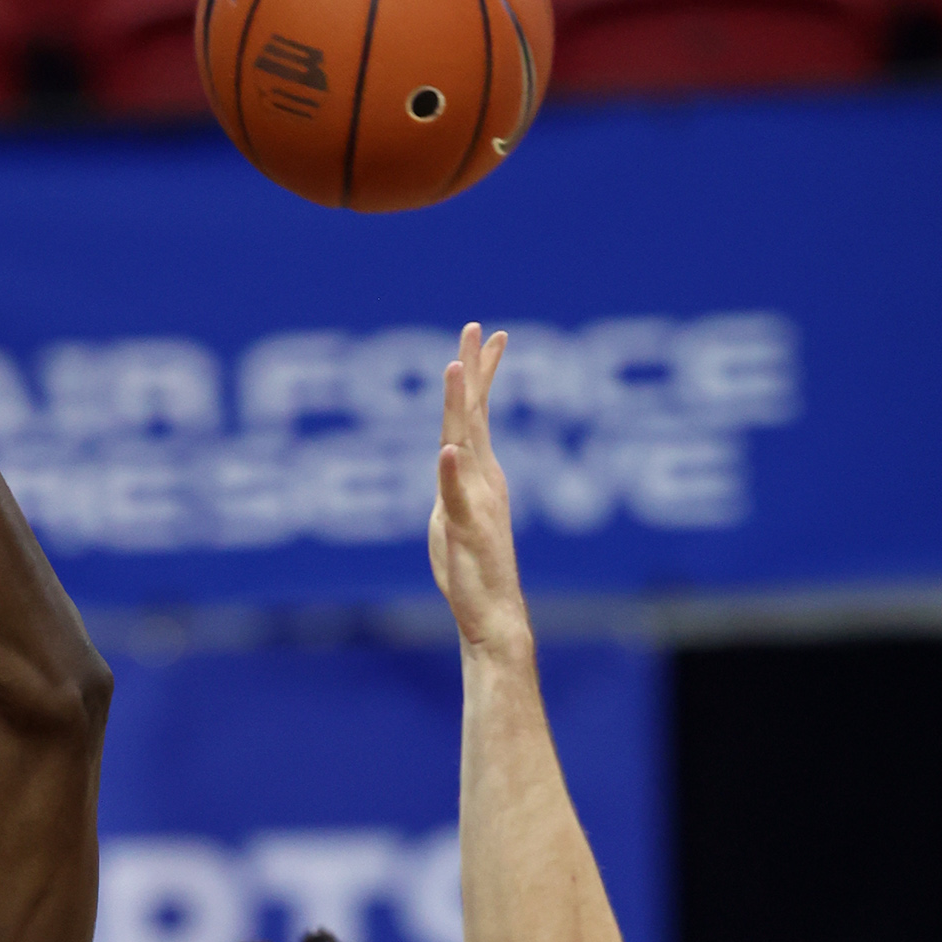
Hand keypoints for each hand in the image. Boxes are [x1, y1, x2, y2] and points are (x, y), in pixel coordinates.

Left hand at [428, 323, 526, 652]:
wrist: (492, 614)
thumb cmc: (471, 570)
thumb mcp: (455, 515)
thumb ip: (453, 483)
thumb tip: (451, 456)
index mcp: (479, 473)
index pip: (476, 414)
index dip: (478, 374)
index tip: (484, 335)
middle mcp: (482, 479)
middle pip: (474, 416)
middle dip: (473, 370)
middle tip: (474, 327)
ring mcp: (476, 503)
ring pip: (465, 445)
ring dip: (460, 408)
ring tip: (455, 369)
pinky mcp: (466, 531)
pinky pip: (458, 498)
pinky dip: (453, 474)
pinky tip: (449, 451)